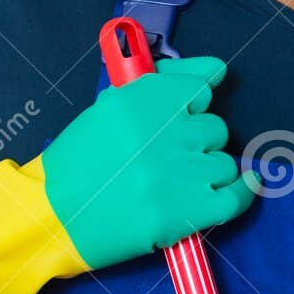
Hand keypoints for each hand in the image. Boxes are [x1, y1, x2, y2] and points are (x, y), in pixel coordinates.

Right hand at [0, 55, 259, 293]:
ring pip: (225, 163)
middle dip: (198, 140)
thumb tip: (205, 75)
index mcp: (145, 100)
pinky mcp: (189, 212)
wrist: (49, 217)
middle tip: (170, 158)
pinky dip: (244, 193)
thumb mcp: (106, 110)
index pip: (201, 85)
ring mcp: (181, 172)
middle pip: (215, 127)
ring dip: (210, 170)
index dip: (200, 95)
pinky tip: (243, 187)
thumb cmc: (74, 164)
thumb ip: (153, 89)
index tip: (196, 104)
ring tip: (181, 183)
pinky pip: (237, 197)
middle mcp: (169, 131)